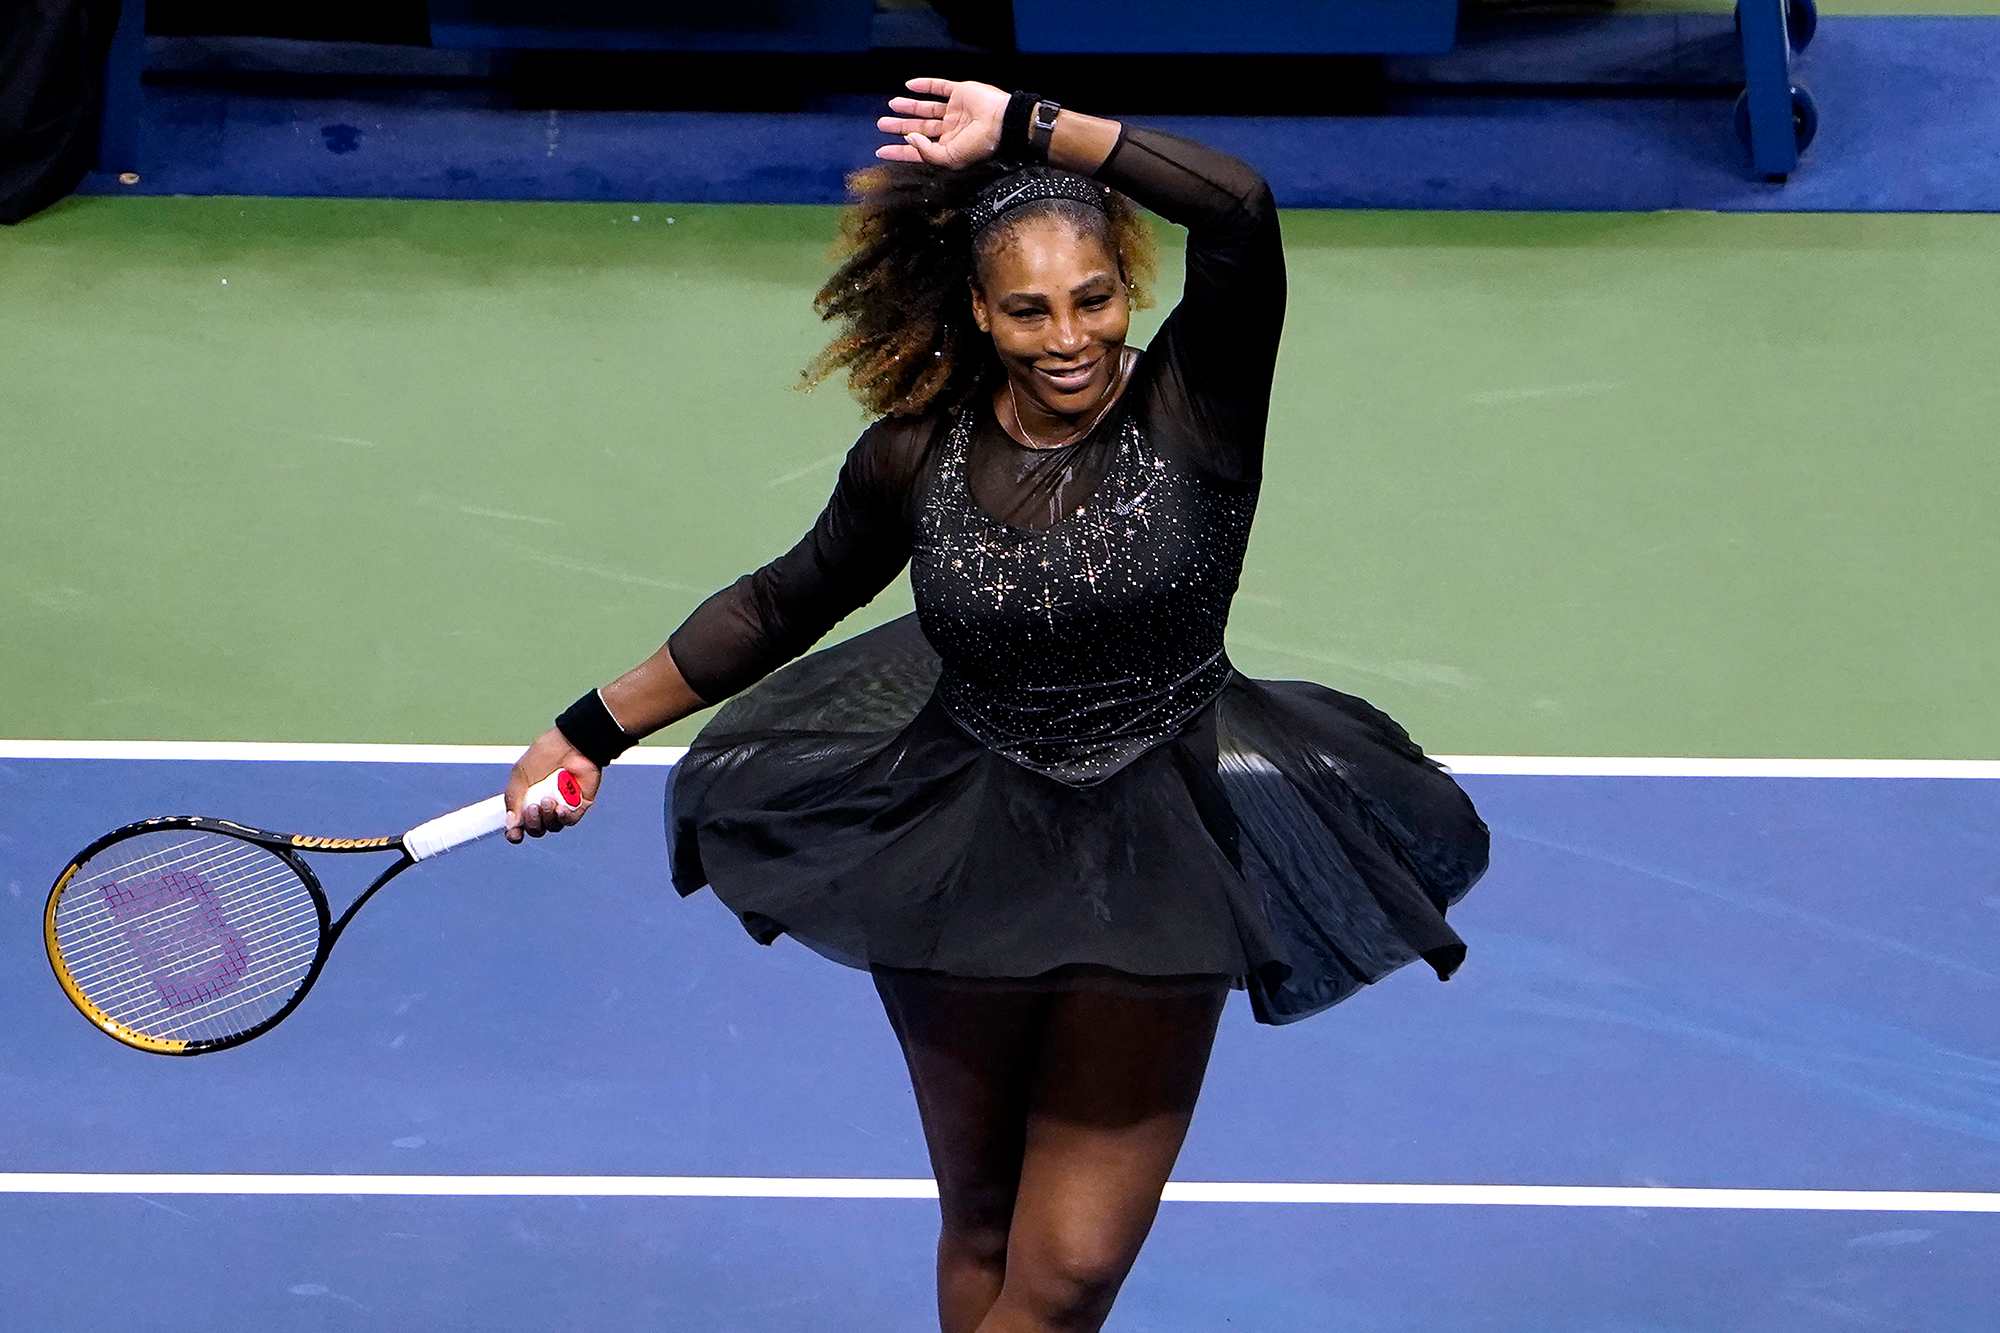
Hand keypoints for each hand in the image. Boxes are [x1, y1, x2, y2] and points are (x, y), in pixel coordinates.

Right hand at [504, 728, 600, 842]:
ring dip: (547, 817)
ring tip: (548, 800)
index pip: (520, 824)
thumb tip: (510, 823)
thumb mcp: (521, 774)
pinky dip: (563, 817)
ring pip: (552, 826)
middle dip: (532, 823)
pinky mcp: (579, 805)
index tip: (513, 834)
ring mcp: (562, 806)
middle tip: (533, 807)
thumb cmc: (546, 754)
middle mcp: (544, 805)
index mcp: (527, 798)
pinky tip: (560, 808)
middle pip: (536, 829)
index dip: (515, 833)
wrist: (572, 743)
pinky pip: (570, 820)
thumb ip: (513, 798)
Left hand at [876, 77, 1008, 167]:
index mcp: (949, 147)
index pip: (919, 150)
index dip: (899, 151)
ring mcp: (955, 110)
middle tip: (881, 124)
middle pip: (919, 128)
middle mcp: (951, 130)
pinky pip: (939, 87)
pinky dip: (924, 85)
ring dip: (909, 106)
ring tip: (891, 105)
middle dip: (900, 127)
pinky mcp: (960, 93)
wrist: (1003, 121)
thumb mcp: (950, 158)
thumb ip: (927, 151)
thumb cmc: (981, 144)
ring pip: (927, 108)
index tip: (881, 150)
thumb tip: (909, 138)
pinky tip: (909, 86)